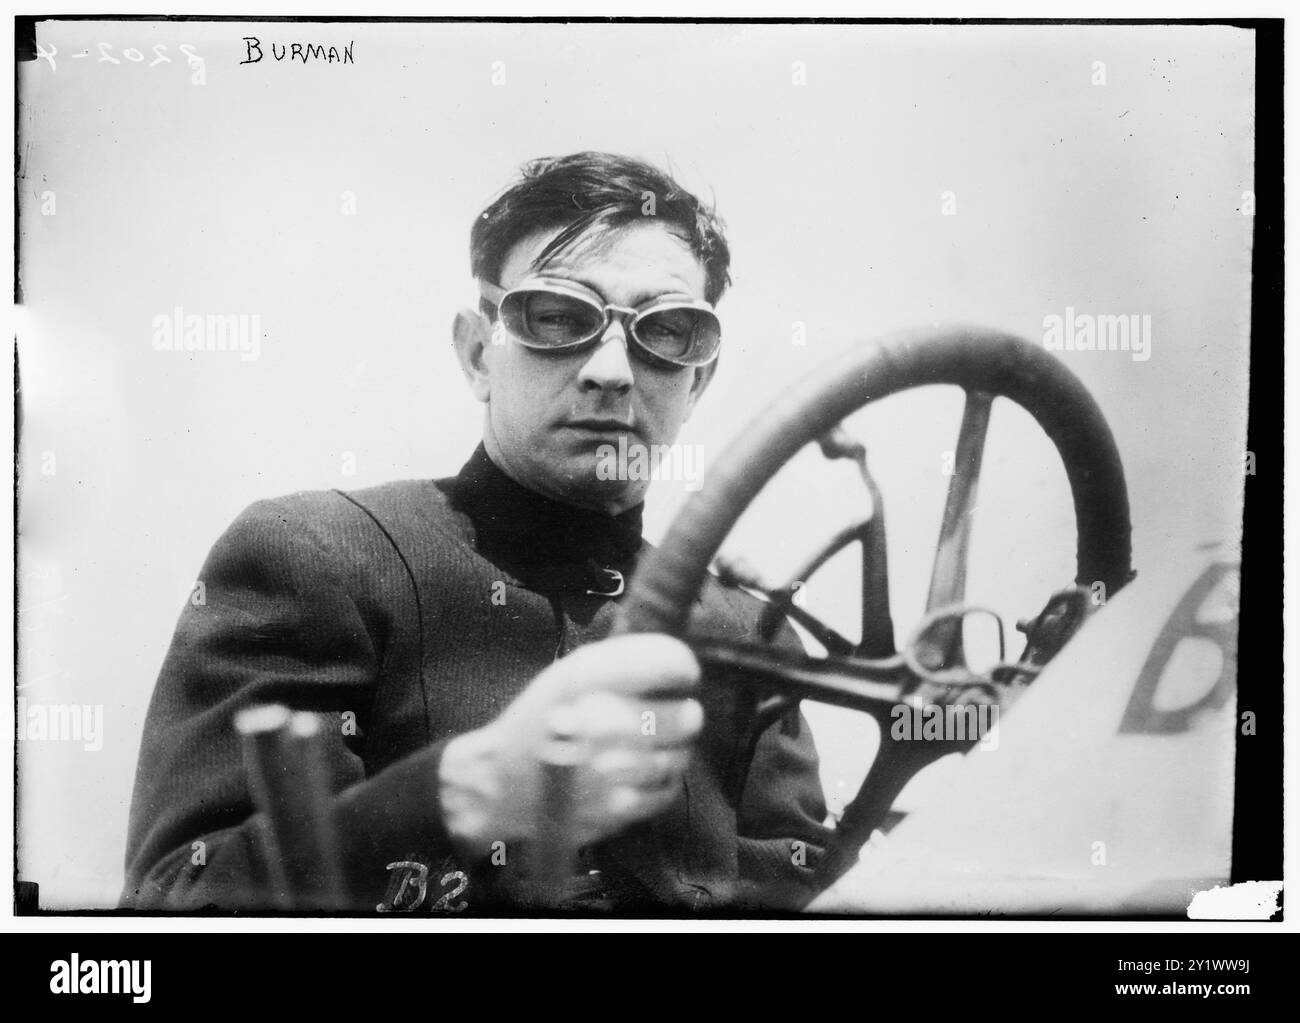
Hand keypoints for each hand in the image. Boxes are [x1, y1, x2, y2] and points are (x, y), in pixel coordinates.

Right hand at [438, 633, 702, 852]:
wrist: (502, 783)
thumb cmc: (540, 722)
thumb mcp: (569, 673)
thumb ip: (623, 658)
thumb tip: (676, 657)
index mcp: (588, 681)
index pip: (670, 663)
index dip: (682, 667)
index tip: (681, 673)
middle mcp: (603, 724)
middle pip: (685, 716)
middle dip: (682, 711)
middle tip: (672, 711)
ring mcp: (612, 772)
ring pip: (680, 755)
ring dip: (673, 747)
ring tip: (652, 742)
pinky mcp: (618, 809)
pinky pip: (667, 790)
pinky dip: (663, 778)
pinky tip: (644, 770)